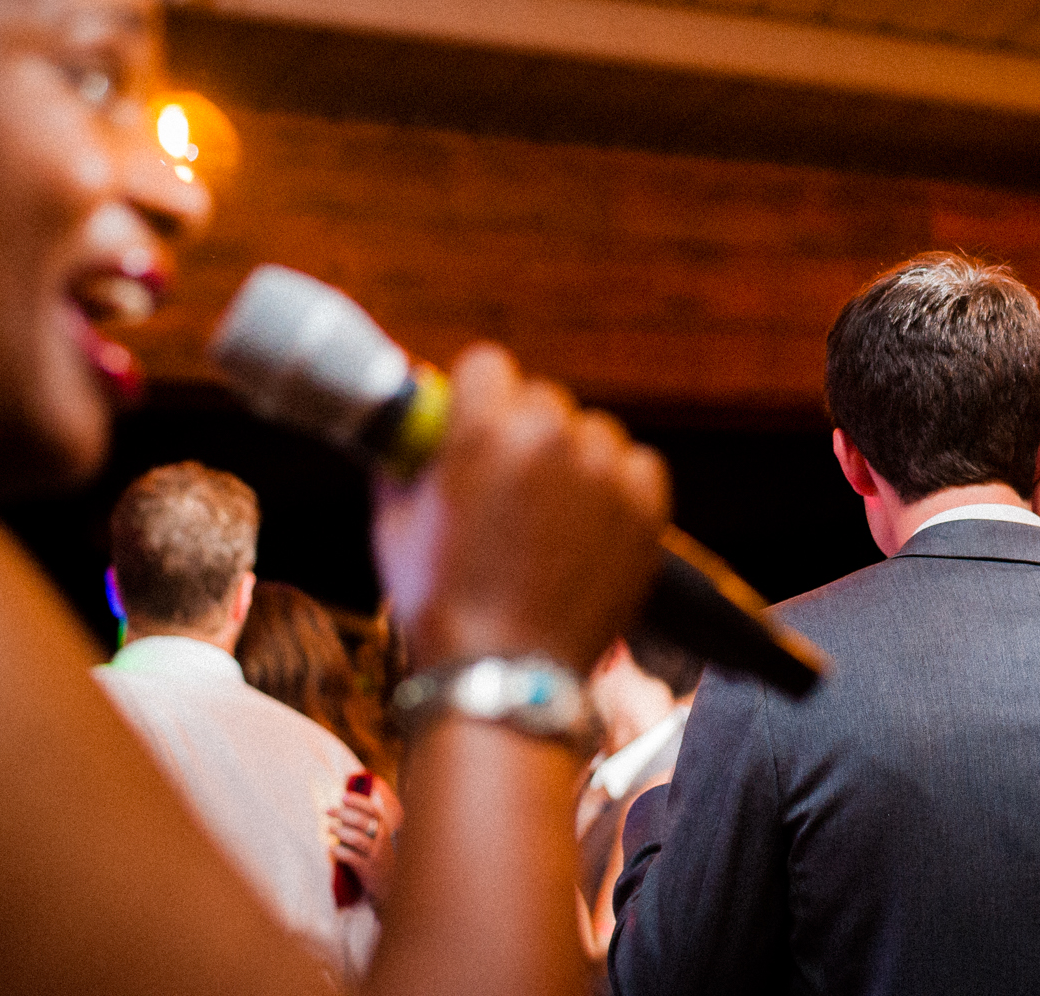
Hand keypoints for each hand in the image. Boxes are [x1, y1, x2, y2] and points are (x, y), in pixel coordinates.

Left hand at [329, 780, 402, 901]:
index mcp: (382, 828)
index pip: (372, 810)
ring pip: (357, 839)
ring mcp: (374, 854)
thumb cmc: (375, 854)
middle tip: (328, 810)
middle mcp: (380, 839)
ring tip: (328, 827)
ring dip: (341, 831)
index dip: (358, 802)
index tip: (343, 796)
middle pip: (363, 822)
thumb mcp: (375, 837)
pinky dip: (340, 852)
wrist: (387, 882)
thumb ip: (362, 822)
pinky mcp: (367, 869)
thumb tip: (342, 804)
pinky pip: (352, 858)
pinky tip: (331, 848)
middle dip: (344, 814)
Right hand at [373, 344, 669, 671]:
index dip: (475, 398)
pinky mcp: (646, 504)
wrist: (506, 674)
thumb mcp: (393, 524)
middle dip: (522, 432)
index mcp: (483, 429)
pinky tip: (587, 530)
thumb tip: (403, 426)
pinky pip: (634, 465)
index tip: (473, 429)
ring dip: (572, 460)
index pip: (487, 364)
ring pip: (590, 432)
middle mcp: (550, 437)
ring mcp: (604, 470)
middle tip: (509, 488)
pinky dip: (616, 488)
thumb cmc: (441, 603)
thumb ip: (401, 458)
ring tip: (549, 520)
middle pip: (540, 398)